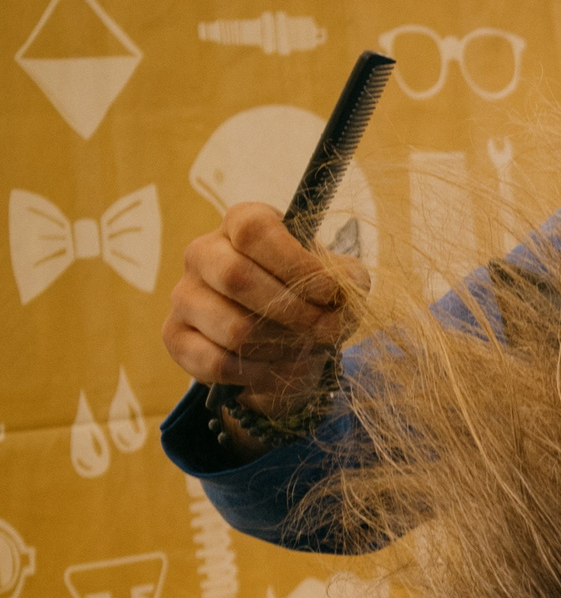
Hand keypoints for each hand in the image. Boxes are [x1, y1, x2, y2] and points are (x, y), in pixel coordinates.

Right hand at [162, 202, 356, 431]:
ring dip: (281, 347)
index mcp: (241, 224)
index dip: (296, 263)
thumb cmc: (309, 297)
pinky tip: (276, 367)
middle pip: (236, 277)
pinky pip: (217, 362)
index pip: (254, 231)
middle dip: (294, 312)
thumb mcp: (337, 281)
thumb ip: (347, 277)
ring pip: (232, 328)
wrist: (285, 341)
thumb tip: (345, 284)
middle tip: (326, 330)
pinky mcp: (175, 337)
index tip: (330, 292)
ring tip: (303, 348)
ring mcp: (184, 295)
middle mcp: (203, 253)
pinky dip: (259, 373)